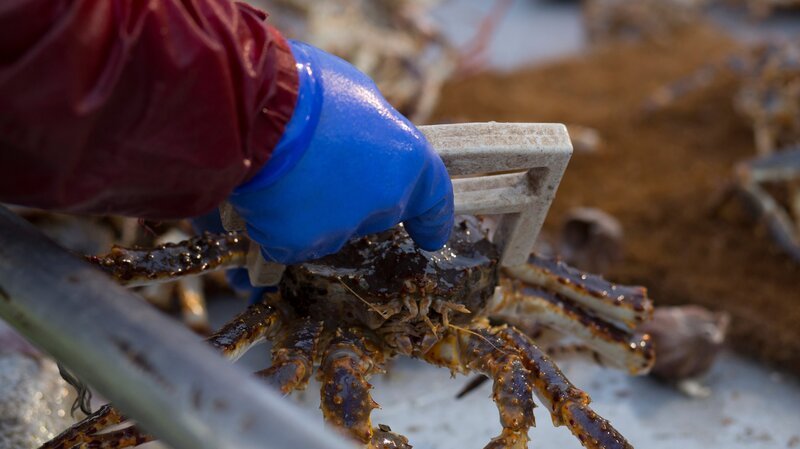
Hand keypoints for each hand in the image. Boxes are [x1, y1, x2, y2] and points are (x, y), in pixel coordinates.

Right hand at [227, 41, 452, 263]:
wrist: (252, 109)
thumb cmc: (306, 88)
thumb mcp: (358, 97)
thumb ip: (372, 133)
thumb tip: (364, 144)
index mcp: (407, 161)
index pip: (433, 200)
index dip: (432, 220)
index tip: (430, 238)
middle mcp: (382, 203)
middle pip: (373, 211)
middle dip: (352, 197)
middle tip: (319, 166)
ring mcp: (338, 230)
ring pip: (326, 228)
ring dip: (311, 208)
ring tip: (282, 171)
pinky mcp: (294, 244)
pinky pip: (285, 239)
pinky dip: (273, 222)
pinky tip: (259, 194)